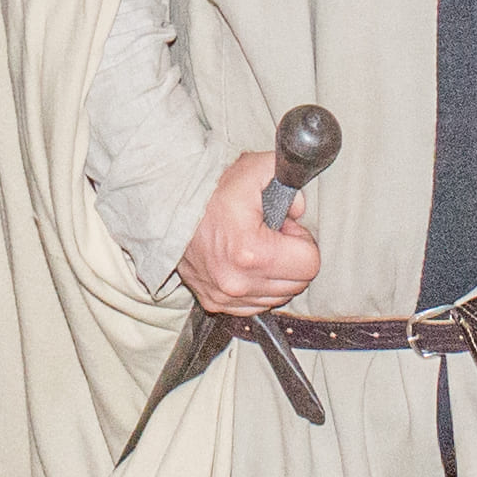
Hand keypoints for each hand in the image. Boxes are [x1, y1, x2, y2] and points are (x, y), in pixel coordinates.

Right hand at [178, 150, 325, 314]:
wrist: (167, 208)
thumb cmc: (209, 192)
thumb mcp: (252, 170)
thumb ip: (287, 180)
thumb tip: (299, 211)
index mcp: (253, 253)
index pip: (310, 263)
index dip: (302, 241)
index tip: (284, 229)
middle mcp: (238, 282)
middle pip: (297, 284)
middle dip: (290, 259)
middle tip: (270, 237)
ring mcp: (225, 296)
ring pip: (278, 297)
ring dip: (274, 275)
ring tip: (254, 248)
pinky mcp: (214, 302)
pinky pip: (255, 305)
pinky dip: (256, 287)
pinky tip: (243, 264)